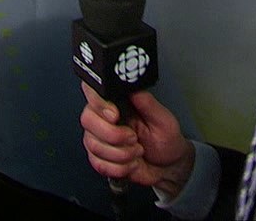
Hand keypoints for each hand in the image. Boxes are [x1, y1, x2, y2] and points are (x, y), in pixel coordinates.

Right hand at [80, 82, 195, 197]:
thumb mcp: (163, 120)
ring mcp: (98, 138)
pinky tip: (130, 162)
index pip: (93, 93)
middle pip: (87, 119)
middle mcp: (103, 118)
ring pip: (93, 144)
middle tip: (133, 138)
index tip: (115, 115)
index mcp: (117, 103)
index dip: (99, 104)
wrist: (168, 167)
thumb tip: (133, 87)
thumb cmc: (166, 141)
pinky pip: (98, 164)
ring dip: (121, 154)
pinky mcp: (98, 158)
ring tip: (136, 150)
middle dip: (113, 135)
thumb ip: (147, 103)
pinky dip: (119, 167)